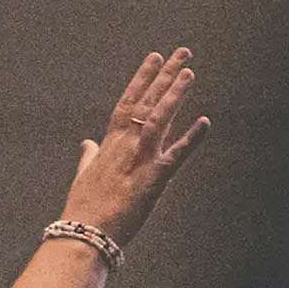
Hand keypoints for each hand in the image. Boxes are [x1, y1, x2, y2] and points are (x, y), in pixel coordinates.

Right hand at [60, 47, 210, 246]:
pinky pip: (176, 155)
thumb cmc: (83, 210)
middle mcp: (124, 146)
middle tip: (182, 52)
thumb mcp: (83, 177)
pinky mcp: (152, 180)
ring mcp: (139, 160)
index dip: (142, 78)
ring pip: (158, 119)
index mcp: (109, 145)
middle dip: (164, 76)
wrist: (85, 235)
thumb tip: (87, 143)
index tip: (154, 58)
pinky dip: (192, 139)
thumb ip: (88, 157)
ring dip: (174, 95)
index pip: (127, 102)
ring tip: (189, 72)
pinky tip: (206, 122)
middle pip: (146, 102)